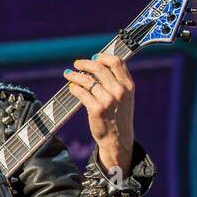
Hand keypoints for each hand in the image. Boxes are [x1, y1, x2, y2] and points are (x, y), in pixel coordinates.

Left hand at [63, 54, 134, 172]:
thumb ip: (117, 82)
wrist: (118, 139)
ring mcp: (108, 100)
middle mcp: (119, 91)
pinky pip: (81, 93)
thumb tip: (98, 65)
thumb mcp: (125, 97)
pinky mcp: (96, 109)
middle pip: (99, 68)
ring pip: (87, 80)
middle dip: (85, 64)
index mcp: (128, 86)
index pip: (117, 62)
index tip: (94, 57)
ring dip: (75, 75)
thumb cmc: (119, 116)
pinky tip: (71, 87)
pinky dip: (74, 88)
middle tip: (76, 64)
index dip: (103, 57)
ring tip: (68, 74)